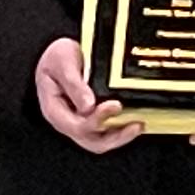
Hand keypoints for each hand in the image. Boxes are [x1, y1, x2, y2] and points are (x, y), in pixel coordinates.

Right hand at [34, 36, 136, 154]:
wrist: (58, 53)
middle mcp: (68, 121)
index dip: (98, 120)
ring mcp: (80, 122)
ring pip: (102, 140)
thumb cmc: (56, 57)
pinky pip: (107, 132)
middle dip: (116, 137)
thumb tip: (88, 106)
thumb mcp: (62, 62)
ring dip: (121, 136)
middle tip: (136, 124)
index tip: (115, 105)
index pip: (77, 126)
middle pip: (92, 141)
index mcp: (55, 110)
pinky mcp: (92, 118)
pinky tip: (134, 120)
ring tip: (139, 125)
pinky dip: (121, 129)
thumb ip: (74, 84)